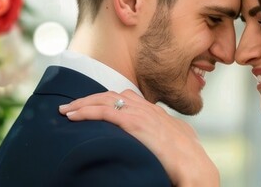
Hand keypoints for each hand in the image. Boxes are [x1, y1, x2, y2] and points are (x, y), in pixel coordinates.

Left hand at [59, 90, 219, 186]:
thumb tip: (160, 144)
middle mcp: (148, 108)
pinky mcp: (134, 123)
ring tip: (65, 111)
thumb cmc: (188, 161)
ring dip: (82, 103)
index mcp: (157, 112)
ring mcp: (141, 113)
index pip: (128, 97)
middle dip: (89, 99)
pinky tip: (73, 117)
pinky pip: (104, 111)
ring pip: (105, 99)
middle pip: (113, 94)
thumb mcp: (177, 143)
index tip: (93, 106)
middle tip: (71, 106)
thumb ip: (165, 137)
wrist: (194, 166)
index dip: (107, 99)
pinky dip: (86, 111)